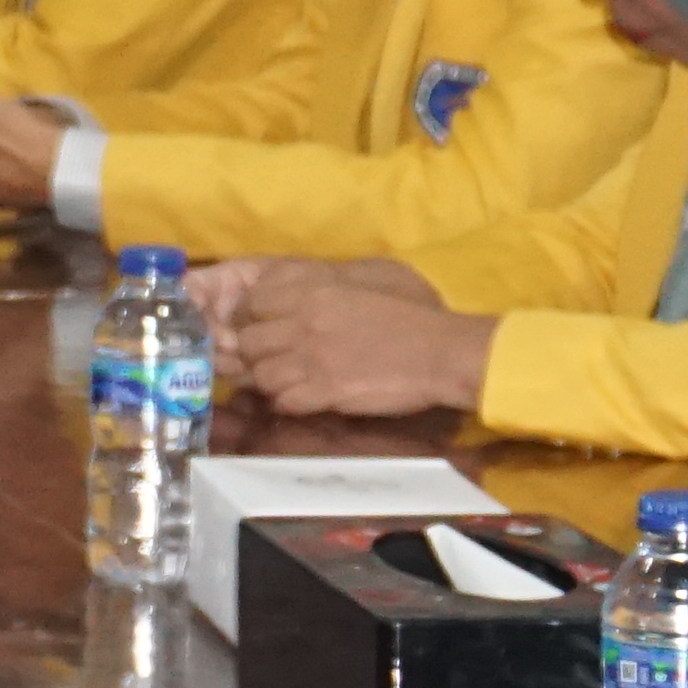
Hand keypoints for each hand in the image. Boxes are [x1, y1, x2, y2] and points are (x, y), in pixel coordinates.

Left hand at [205, 269, 493, 417]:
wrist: (440, 352)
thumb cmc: (409, 315)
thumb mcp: (361, 284)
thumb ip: (322, 285)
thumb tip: (291, 291)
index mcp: (312, 292)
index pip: (253, 302)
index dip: (253, 318)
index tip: (264, 327)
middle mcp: (303, 323)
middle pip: (247, 342)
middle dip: (255, 353)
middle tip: (273, 360)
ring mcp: (311, 359)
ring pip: (260, 375)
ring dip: (270, 381)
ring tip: (290, 382)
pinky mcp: (324, 392)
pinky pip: (283, 401)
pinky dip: (288, 403)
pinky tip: (304, 398)